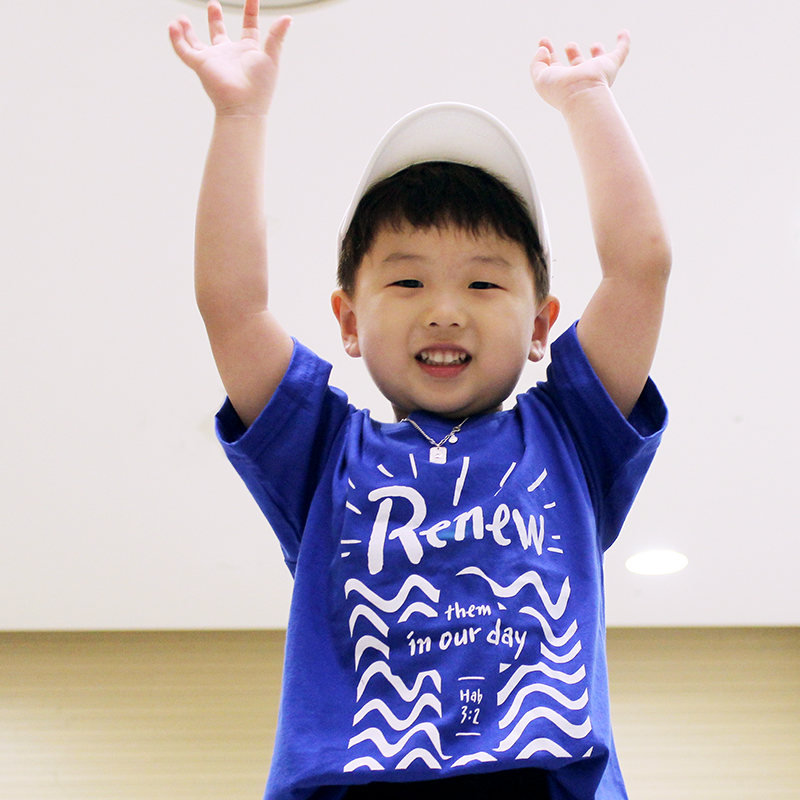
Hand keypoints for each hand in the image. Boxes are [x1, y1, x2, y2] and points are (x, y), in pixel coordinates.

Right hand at [169, 0, 291, 115]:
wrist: (244, 107)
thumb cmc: (260, 87)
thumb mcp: (271, 57)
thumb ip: (277, 36)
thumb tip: (288, 18)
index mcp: (248, 51)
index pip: (249, 26)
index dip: (250, 11)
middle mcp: (229, 54)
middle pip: (219, 33)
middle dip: (215, 19)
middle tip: (213, 4)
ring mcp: (214, 59)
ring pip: (196, 42)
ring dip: (188, 30)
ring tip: (181, 18)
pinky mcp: (201, 64)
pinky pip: (183, 50)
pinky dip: (176, 38)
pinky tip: (173, 26)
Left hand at [531, 30, 629, 111]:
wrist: (582, 94)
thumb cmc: (560, 89)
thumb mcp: (539, 77)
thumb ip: (536, 63)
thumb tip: (542, 50)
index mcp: (562, 81)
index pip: (555, 66)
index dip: (549, 54)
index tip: (543, 42)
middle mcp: (580, 78)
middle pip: (577, 64)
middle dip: (573, 53)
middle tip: (569, 45)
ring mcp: (597, 71)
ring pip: (598, 60)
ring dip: (597, 51)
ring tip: (594, 45)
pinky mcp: (611, 65)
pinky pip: (621, 51)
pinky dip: (623, 42)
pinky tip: (623, 33)